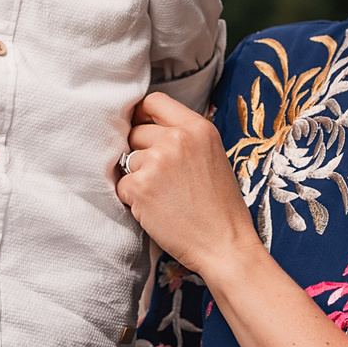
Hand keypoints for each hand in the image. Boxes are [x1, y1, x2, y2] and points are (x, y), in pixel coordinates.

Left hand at [115, 92, 261, 279]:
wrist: (225, 245)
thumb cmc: (220, 207)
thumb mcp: (212, 156)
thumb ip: (184, 137)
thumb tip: (146, 126)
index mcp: (198, 127)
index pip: (154, 101)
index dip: (142, 115)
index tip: (141, 129)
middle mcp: (177, 139)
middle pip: (135, 131)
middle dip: (140, 152)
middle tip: (161, 179)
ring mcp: (157, 162)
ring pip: (127, 160)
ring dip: (137, 178)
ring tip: (163, 197)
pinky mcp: (140, 187)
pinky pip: (122, 185)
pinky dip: (132, 199)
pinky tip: (156, 210)